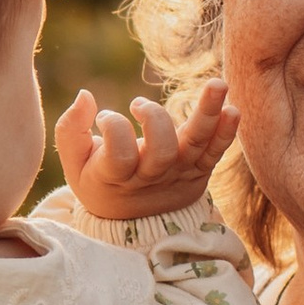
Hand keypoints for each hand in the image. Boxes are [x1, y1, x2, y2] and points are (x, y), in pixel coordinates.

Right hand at [54, 77, 236, 225]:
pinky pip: (216, 152)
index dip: (113, 128)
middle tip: (138, 105)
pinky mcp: (199, 170)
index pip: (118, 153)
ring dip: (208, 113)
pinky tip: (233, 109)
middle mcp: (151, 178)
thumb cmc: (100, 181)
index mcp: (115, 178)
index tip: (104, 117)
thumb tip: (85, 96)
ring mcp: (178, 174)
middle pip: (162, 151)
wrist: (135, 222)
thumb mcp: (74, 164)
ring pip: (195, 145)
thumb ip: (71, 130)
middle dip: (155, 120)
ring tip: (217, 83)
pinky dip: (226, 133)